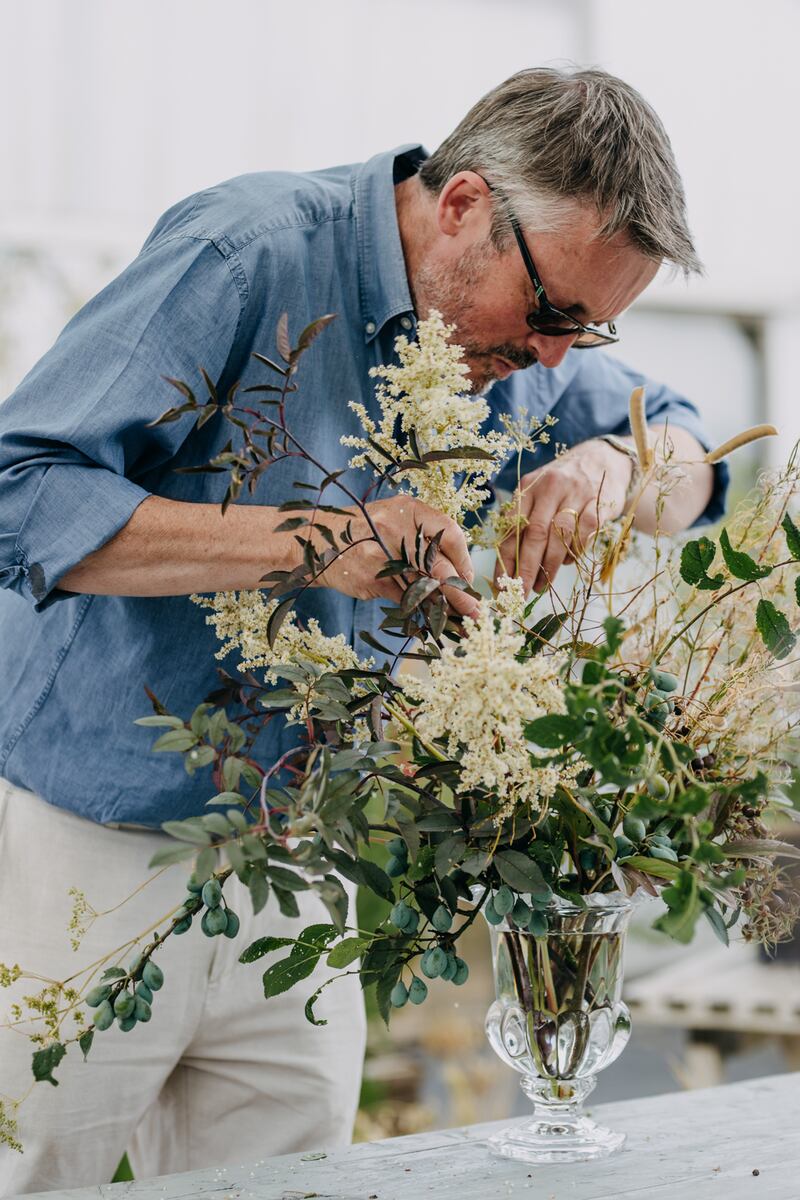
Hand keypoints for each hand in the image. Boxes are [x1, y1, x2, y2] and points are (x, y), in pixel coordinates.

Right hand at [309, 496, 479, 619]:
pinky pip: (403, 600)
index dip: (464, 560)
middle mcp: (398, 529)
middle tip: (476, 612)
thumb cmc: (364, 531)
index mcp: (409, 510)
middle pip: (440, 567)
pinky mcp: (373, 579)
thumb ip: (424, 538)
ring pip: (423, 589)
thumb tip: (459, 573)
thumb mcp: (395, 520)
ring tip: (459, 621)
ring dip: (443, 609)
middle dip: (461, 594)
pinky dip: (418, 611)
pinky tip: (429, 620)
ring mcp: (383, 556)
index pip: (450, 534)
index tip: (468, 579)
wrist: (316, 541)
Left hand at [495, 439, 631, 593]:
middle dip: (526, 568)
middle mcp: (550, 487)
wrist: (602, 459)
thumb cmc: (562, 485)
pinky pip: (585, 534)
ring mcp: (576, 493)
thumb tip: (506, 562)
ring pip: (560, 536)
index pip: (512, 526)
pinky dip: (574, 552)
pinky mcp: (599, 503)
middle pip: (535, 534)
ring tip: (542, 586)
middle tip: (520, 593)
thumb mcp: (537, 492)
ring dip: (550, 566)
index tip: (500, 583)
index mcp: (528, 486)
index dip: (505, 557)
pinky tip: (568, 562)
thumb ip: (522, 520)